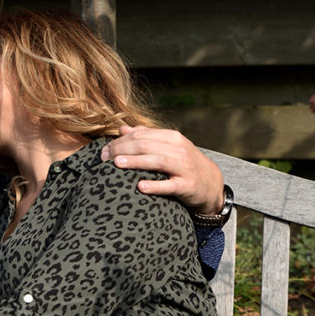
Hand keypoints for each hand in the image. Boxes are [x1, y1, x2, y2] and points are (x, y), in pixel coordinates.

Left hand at [101, 126, 224, 214]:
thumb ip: (146, 137)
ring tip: (117, 164)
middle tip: (104, 158)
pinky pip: (170, 185)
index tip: (104, 151)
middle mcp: (178, 150)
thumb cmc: (183, 164)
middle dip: (122, 150)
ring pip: (157, 161)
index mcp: (172, 137)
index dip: (120, 141)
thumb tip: (122, 129)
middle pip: (145, 145)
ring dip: (135, 162)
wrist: (210, 183)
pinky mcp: (187, 185)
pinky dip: (155, 185)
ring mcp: (184, 167)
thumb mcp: (168, 147)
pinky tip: (140, 187)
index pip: (141, 135)